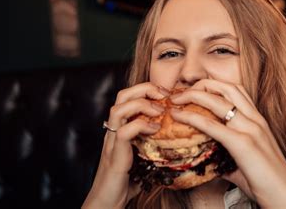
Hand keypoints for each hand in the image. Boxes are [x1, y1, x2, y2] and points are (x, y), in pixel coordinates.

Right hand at [82, 83, 167, 208]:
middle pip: (122, 95)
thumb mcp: (143, 156)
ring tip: (160, 111)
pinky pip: (124, 132)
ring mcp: (112, 142)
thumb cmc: (126, 182)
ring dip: (142, 104)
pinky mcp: (115, 156)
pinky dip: (141, 125)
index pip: (128, 96)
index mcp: (119, 128)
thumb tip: (178, 137)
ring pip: (118, 109)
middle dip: (144, 88)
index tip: (166, 94)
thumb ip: (153, 143)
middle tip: (164, 95)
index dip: (146, 89)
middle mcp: (113, 131)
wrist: (106, 202)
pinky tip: (155, 130)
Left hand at [169, 79, 285, 207]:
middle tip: (181, 92)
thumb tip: (209, 160)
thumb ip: (227, 156)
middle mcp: (255, 119)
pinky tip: (178, 116)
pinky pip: (211, 125)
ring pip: (217, 100)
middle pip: (226, 87)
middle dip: (201, 84)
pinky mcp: (242, 143)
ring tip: (176, 99)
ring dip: (193, 95)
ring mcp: (250, 129)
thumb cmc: (268, 182)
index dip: (213, 85)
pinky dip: (191, 117)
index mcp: (258, 120)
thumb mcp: (247, 161)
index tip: (195, 91)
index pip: (236, 89)